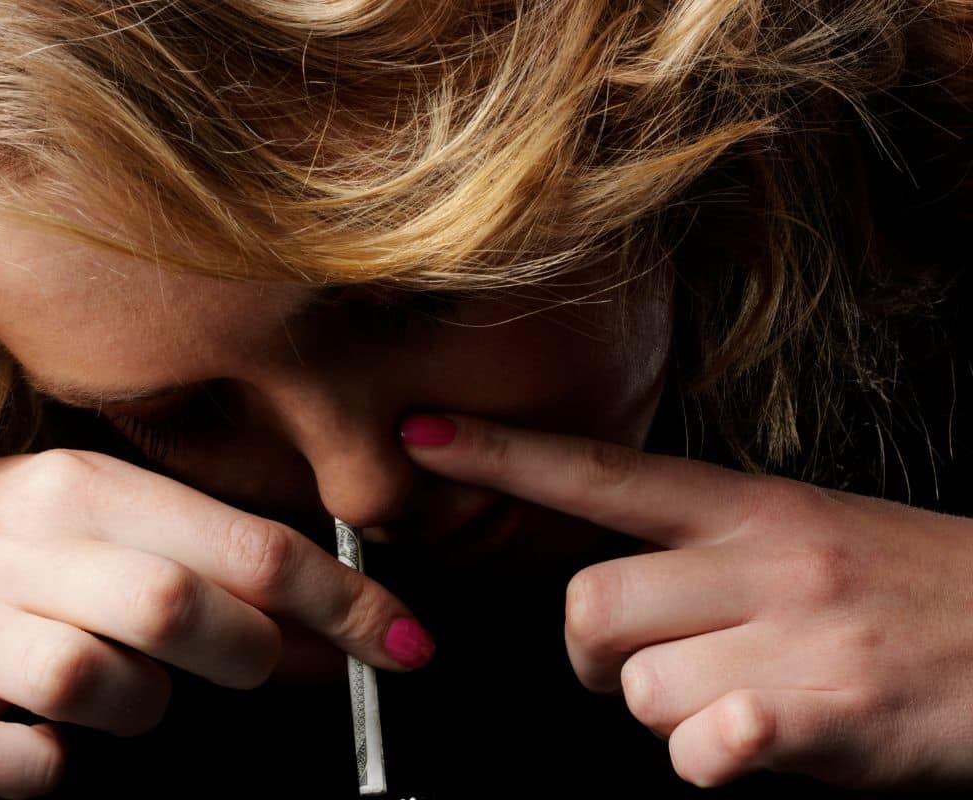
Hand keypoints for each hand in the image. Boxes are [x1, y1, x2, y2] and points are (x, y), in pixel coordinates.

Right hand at [0, 449, 429, 798]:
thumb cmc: (33, 539)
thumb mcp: (125, 516)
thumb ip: (224, 561)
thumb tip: (346, 629)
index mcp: (88, 484)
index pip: (246, 545)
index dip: (342, 603)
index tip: (405, 644)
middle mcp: (20, 545)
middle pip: (178, 609)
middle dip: (248, 655)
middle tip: (248, 662)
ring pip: (100, 686)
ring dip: (144, 708)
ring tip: (126, 684)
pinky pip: (15, 763)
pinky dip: (54, 765)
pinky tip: (49, 731)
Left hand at [401, 412, 972, 788]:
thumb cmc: (920, 593)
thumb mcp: (812, 539)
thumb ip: (707, 559)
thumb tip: (616, 611)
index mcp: (751, 507)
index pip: (601, 472)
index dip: (503, 454)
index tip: (420, 434)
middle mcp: (763, 559)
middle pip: (589, 606)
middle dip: (593, 658)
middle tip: (641, 672)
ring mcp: (795, 636)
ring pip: (637, 691)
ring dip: (668, 719)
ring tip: (740, 707)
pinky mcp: (829, 713)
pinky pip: (706, 743)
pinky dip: (710, 758)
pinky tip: (756, 743)